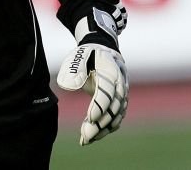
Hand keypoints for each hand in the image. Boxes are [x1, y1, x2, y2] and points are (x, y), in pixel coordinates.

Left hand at [56, 20, 128, 144]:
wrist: (103, 51)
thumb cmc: (88, 55)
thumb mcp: (78, 56)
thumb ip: (74, 69)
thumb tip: (67, 86)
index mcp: (111, 70)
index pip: (107, 91)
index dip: (100, 105)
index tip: (90, 118)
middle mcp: (120, 84)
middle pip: (114, 108)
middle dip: (100, 123)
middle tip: (85, 136)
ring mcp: (122, 95)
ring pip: (116, 116)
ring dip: (103, 129)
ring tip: (86, 140)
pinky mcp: (120, 103)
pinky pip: (116, 119)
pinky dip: (106, 129)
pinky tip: (92, 136)